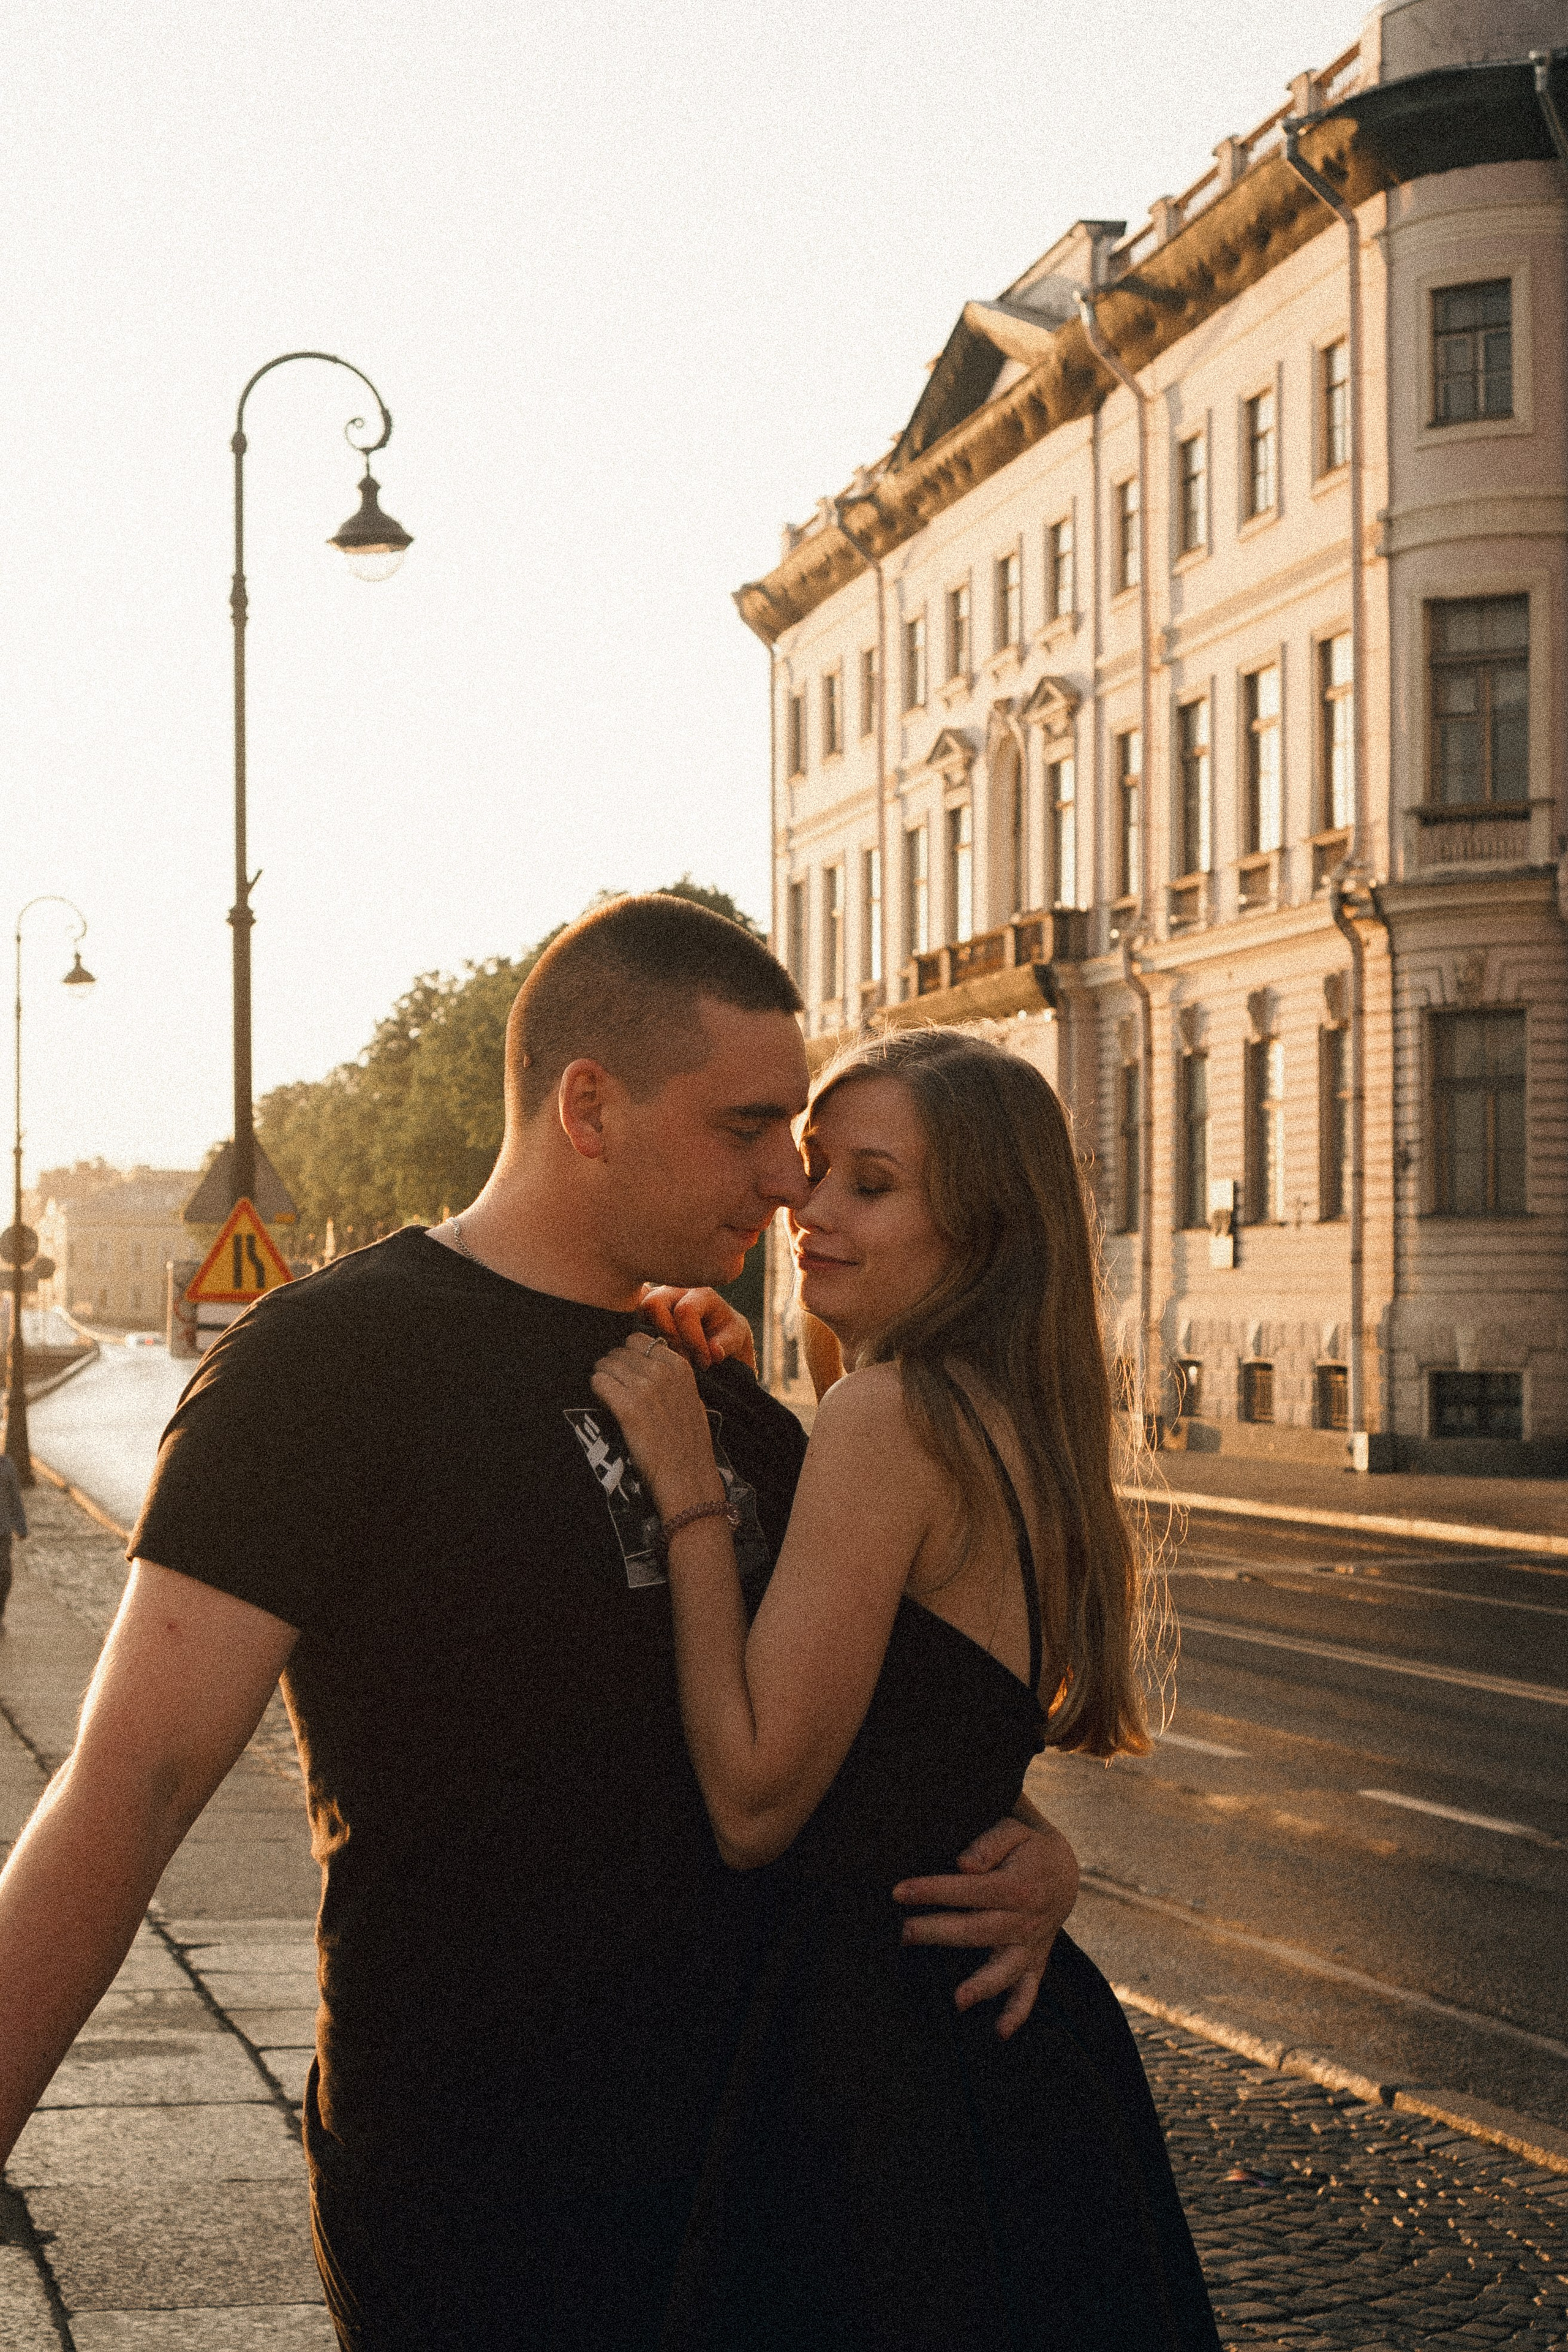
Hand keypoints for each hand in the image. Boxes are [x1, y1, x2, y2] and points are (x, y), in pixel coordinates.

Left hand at [590, 1338, 725, 1517]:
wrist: (688, 1478)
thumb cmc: (689, 1445)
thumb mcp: (691, 1400)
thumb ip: (672, 1378)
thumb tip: (646, 1364)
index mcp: (680, 1366)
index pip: (639, 1339)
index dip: (628, 1355)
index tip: (626, 1372)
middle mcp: (662, 1371)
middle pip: (619, 1350)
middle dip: (613, 1366)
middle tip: (614, 1387)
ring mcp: (644, 1387)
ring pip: (606, 1363)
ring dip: (603, 1378)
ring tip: (608, 1397)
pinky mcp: (627, 1407)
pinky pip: (598, 1382)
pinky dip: (596, 1391)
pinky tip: (604, 1404)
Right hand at [638, 1285, 755, 1374]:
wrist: (718, 1339)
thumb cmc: (727, 1338)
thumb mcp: (737, 1340)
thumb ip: (728, 1344)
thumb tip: (713, 1351)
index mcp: (701, 1293)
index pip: (685, 1311)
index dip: (693, 1342)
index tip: (705, 1364)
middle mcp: (674, 1289)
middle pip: (653, 1304)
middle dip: (668, 1338)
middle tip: (684, 1360)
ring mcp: (654, 1299)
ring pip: (636, 1310)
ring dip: (651, 1337)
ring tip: (670, 1357)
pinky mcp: (640, 1312)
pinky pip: (627, 1316)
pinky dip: (634, 1332)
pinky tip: (650, 1350)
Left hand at [893, 1811, 1078, 2039]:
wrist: (1065, 1872)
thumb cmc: (1028, 1847)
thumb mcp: (1015, 1830)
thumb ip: (989, 1843)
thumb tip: (963, 1864)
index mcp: (1018, 1885)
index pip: (970, 1889)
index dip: (934, 1890)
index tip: (898, 1892)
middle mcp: (1025, 1920)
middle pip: (978, 1930)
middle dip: (938, 1933)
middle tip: (903, 1933)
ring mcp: (1030, 1946)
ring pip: (1005, 1970)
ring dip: (982, 1986)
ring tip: (958, 2000)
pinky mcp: (1033, 1963)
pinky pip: (1028, 1992)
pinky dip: (1016, 2013)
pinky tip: (1000, 2032)